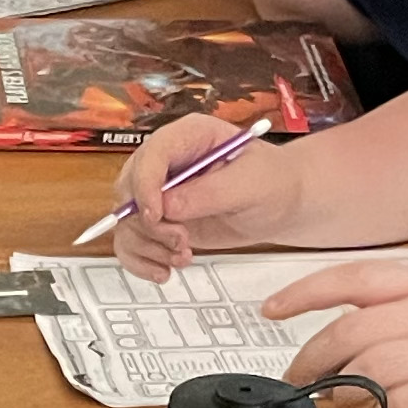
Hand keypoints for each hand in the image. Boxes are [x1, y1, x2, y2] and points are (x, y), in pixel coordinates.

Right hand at [109, 110, 296, 276]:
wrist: (281, 203)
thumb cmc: (273, 182)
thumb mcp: (250, 184)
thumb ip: (210, 193)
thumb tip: (168, 206)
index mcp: (189, 137)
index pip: (151, 154)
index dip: (146, 185)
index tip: (158, 216)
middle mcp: (167, 162)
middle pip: (128, 190)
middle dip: (149, 224)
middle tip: (181, 241)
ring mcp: (160, 193)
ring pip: (126, 221)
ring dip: (149, 247)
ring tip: (182, 257)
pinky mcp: (160, 221)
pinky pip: (131, 241)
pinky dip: (141, 260)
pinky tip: (164, 270)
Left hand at [273, 258, 407, 407]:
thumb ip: (391, 317)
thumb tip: (331, 344)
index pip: (352, 279)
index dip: (304, 293)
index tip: (270, 308)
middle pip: (351, 333)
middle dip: (312, 360)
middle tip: (300, 381)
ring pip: (371, 372)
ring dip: (347, 394)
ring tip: (345, 404)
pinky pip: (403, 407)